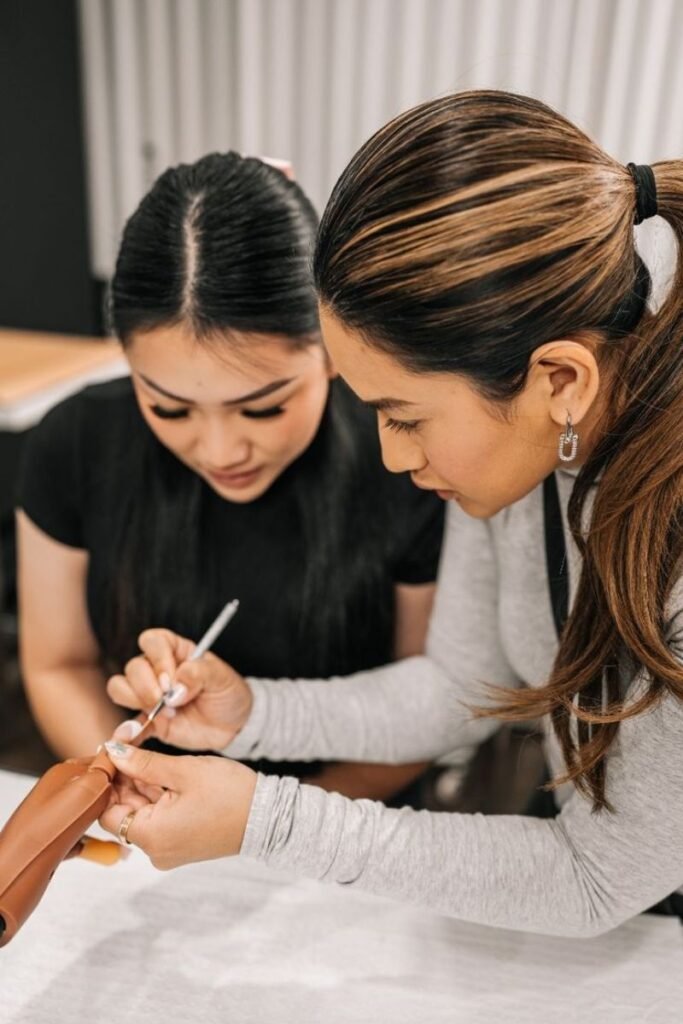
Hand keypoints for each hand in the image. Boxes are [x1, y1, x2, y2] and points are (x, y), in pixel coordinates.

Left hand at [99, 743, 256, 867]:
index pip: (107, 812)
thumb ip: (143, 763)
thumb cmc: (230, 793)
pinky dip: (156, 799)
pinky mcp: (181, 844)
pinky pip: (158, 820)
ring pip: (141, 815)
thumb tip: (113, 753)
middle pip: (123, 814)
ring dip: (140, 788)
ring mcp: (169, 850)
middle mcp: (155, 851)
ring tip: (148, 760)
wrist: (267, 816)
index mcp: (151, 836)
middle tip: (127, 751)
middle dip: (124, 782)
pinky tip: (162, 777)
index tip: (110, 756)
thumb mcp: (183, 771)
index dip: (106, 782)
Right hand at [106, 629, 252, 750]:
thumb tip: (175, 688)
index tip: (171, 679)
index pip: (152, 641)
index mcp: (175, 651)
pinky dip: (126, 731)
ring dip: (134, 701)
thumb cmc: (227, 693)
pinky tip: (131, 736)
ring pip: (120, 689)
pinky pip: (127, 725)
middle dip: (146, 685)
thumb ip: (198, 674)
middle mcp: (156, 670)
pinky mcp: (149, 721)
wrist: (234, 725)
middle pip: (133, 667)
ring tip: (163, 714)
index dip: (158, 659)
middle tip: (167, 700)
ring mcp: (149, 695)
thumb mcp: (221, 678)